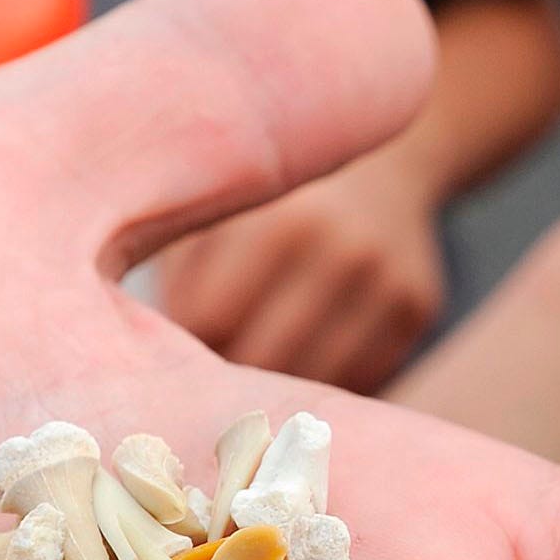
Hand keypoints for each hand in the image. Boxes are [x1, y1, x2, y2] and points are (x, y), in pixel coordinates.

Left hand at [158, 145, 444, 390]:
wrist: (381, 162)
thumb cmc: (268, 203)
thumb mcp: (218, 212)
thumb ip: (178, 273)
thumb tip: (139, 358)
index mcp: (272, 222)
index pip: (209, 322)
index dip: (177, 351)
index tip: (160, 363)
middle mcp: (337, 249)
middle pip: (261, 358)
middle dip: (222, 383)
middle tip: (197, 394)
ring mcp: (386, 279)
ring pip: (316, 382)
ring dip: (275, 397)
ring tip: (246, 395)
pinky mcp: (420, 305)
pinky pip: (362, 381)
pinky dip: (327, 391)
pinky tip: (302, 376)